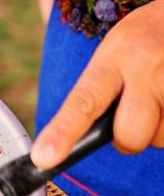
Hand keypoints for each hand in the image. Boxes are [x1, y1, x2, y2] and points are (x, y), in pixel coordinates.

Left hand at [31, 0, 163, 167]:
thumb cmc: (150, 38)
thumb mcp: (119, 48)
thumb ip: (100, 87)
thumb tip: (80, 138)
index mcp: (116, 53)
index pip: (84, 101)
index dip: (63, 133)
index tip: (43, 158)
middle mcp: (148, 65)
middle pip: (129, 136)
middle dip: (128, 138)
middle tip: (134, 113)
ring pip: (160, 139)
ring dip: (159, 129)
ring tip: (162, 95)